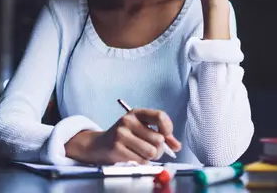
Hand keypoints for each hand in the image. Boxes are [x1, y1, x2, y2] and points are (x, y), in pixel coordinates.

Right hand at [65, 109, 181, 164]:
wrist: (99, 145)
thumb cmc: (125, 137)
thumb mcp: (142, 129)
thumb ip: (162, 135)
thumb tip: (177, 146)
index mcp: (136, 113)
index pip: (160, 116)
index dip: (168, 128)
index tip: (167, 136)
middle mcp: (128, 121)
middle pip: (158, 139)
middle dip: (159, 149)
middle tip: (152, 150)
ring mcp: (121, 134)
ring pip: (151, 152)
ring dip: (150, 157)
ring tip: (142, 154)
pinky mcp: (117, 148)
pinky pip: (141, 161)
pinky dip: (141, 163)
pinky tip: (133, 157)